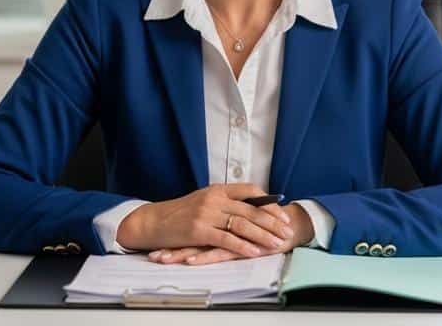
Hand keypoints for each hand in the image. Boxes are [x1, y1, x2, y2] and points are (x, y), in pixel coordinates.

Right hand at [148, 202, 314, 265]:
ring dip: (262, 235)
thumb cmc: (180, 213)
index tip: (282, 214)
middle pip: (251, 209)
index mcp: (218, 189)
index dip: (269, 203)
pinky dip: (242, 246)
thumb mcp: (205, 200)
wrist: (154, 221)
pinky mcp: (198, 230)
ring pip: (242, 224)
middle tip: (287, 232)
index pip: (251, 191)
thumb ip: (226, 202)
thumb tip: (252, 207)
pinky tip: (254, 252)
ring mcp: (206, 214)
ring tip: (276, 244)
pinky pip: (226, 239)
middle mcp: (214, 198)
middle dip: (272, 222)